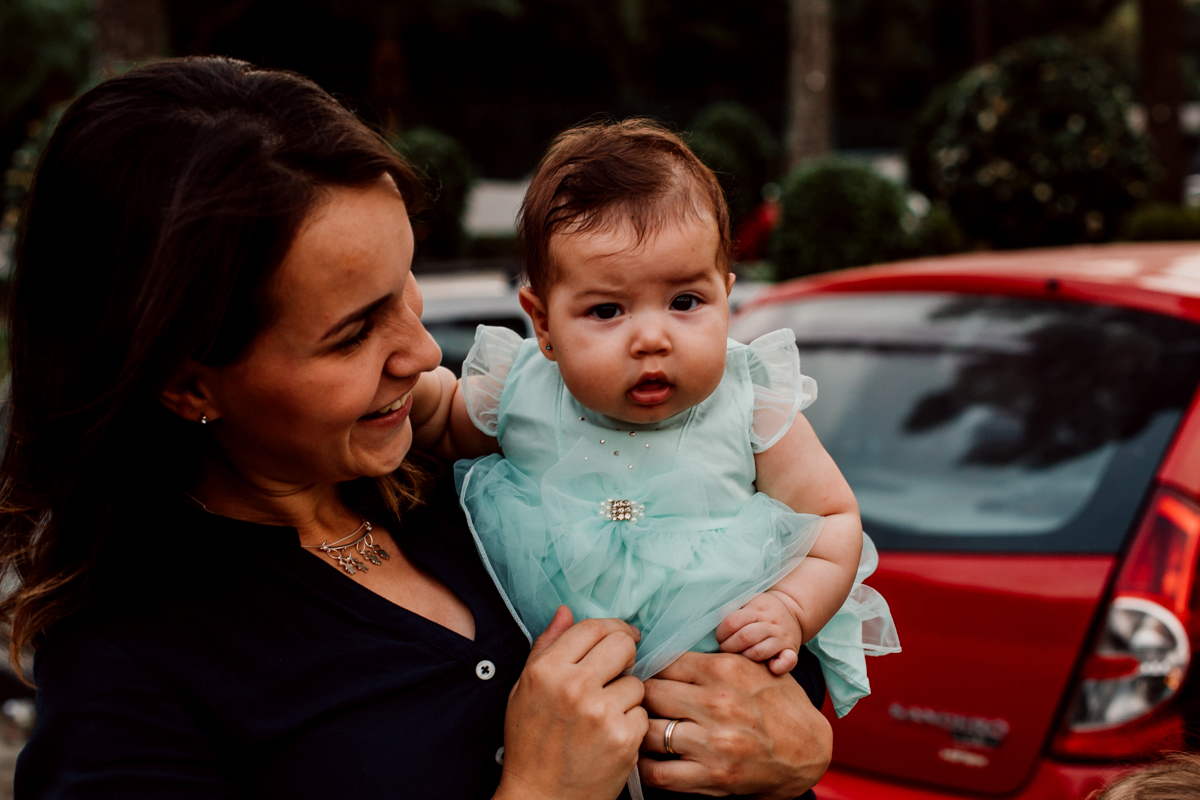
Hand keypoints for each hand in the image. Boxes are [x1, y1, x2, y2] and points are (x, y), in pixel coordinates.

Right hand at [495, 606, 647, 799]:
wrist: (541, 799)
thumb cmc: (531, 744)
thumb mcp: (524, 690)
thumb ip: (546, 646)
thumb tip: (567, 611)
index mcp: (546, 670)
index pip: (592, 627)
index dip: (612, 628)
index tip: (621, 636)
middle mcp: (573, 687)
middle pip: (622, 645)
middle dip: (624, 655)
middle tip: (617, 672)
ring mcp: (601, 713)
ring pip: (636, 682)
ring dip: (626, 695)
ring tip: (604, 715)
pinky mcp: (624, 738)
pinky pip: (642, 713)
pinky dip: (632, 723)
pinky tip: (611, 736)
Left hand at [638, 651, 830, 798]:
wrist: (809, 751)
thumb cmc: (778, 704)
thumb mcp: (751, 667)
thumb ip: (711, 658)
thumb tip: (664, 650)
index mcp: (724, 670)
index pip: (663, 662)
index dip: (648, 669)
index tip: (642, 676)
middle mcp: (717, 703)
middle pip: (649, 693)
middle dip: (640, 698)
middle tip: (637, 703)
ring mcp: (714, 742)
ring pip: (648, 731)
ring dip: (640, 731)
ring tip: (640, 728)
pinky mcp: (714, 776)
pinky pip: (659, 773)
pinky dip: (646, 766)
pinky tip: (648, 758)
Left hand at [715, 590, 804, 674]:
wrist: (793, 610)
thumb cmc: (763, 610)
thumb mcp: (748, 601)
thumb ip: (732, 610)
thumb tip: (719, 622)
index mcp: (758, 609)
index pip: (733, 622)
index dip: (721, 633)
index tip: (720, 638)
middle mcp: (771, 623)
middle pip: (745, 637)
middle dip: (729, 647)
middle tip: (725, 649)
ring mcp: (782, 638)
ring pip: (759, 652)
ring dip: (744, 658)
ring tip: (739, 657)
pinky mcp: (792, 651)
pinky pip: (788, 661)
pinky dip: (777, 667)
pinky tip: (768, 667)